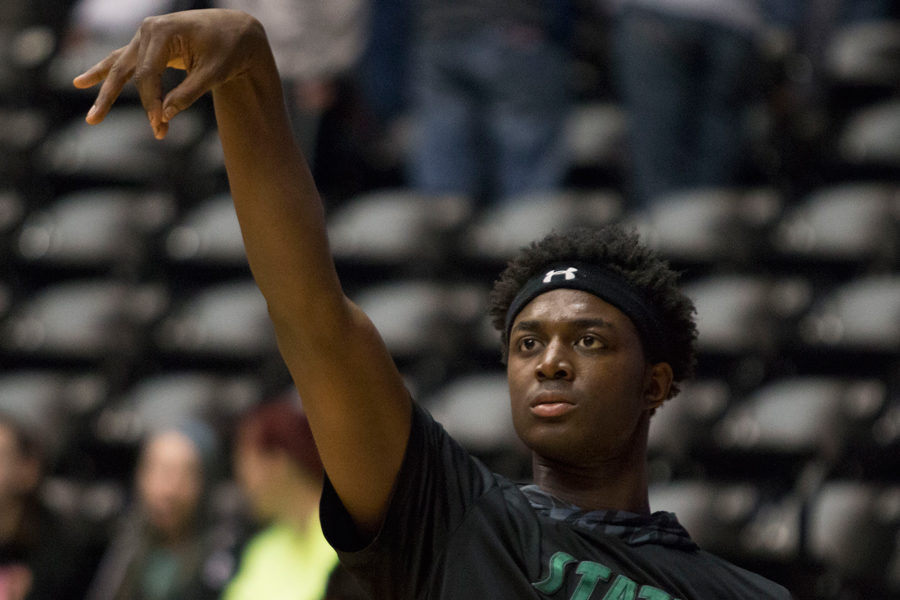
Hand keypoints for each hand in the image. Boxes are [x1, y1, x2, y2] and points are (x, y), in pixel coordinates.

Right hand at [73, 9, 267, 138]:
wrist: (237, 31)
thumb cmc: (229, 50)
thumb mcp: (214, 73)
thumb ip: (188, 94)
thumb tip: (165, 115)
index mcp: (164, 32)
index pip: (147, 74)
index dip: (150, 102)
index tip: (159, 125)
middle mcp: (149, 30)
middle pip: (126, 70)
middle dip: (110, 97)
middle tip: (93, 121)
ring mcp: (146, 35)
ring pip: (119, 65)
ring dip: (102, 87)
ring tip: (86, 107)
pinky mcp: (149, 44)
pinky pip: (124, 60)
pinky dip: (107, 72)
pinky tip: (83, 82)